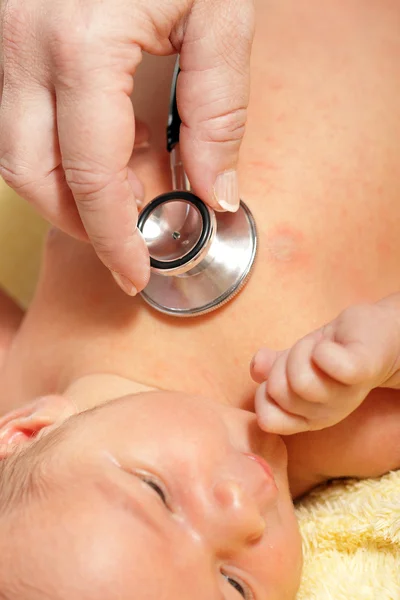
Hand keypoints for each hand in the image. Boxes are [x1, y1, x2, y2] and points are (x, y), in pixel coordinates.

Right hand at [0, 0, 253, 293]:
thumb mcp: (219, 12)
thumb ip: (218, 111)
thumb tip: (215, 190)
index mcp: (80, 44)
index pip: (93, 176)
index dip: (115, 237)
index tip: (137, 272)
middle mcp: (22, 46)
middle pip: (32, 175)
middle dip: (78, 224)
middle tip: (126, 242)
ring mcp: (3, 40)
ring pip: (12, 153)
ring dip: (62, 193)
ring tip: (120, 198)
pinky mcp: (6, 38)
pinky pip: (15, 119)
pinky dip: (56, 154)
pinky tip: (103, 150)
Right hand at [251, 299, 399, 434]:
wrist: (376, 334)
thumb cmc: (336, 348)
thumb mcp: (297, 360)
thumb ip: (273, 367)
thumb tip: (256, 368)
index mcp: (306, 416)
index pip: (266, 417)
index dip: (265, 394)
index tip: (282, 376)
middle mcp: (325, 413)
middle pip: (279, 391)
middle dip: (284, 364)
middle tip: (307, 356)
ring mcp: (345, 395)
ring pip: (299, 377)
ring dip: (303, 351)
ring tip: (322, 349)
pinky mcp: (361, 370)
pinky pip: (328, 361)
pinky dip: (324, 348)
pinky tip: (334, 344)